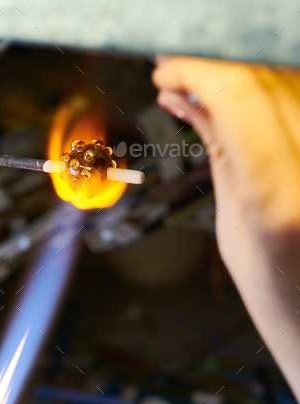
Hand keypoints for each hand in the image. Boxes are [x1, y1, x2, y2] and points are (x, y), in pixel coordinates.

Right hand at [153, 58, 299, 400]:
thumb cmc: (283, 292)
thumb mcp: (234, 226)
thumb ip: (220, 151)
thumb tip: (184, 98)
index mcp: (278, 199)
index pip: (240, 93)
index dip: (199, 68)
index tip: (165, 69)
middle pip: (266, 75)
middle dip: (217, 62)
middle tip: (174, 68)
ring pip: (287, 78)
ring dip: (241, 70)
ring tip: (197, 82)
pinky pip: (298, 99)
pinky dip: (266, 89)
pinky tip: (235, 95)